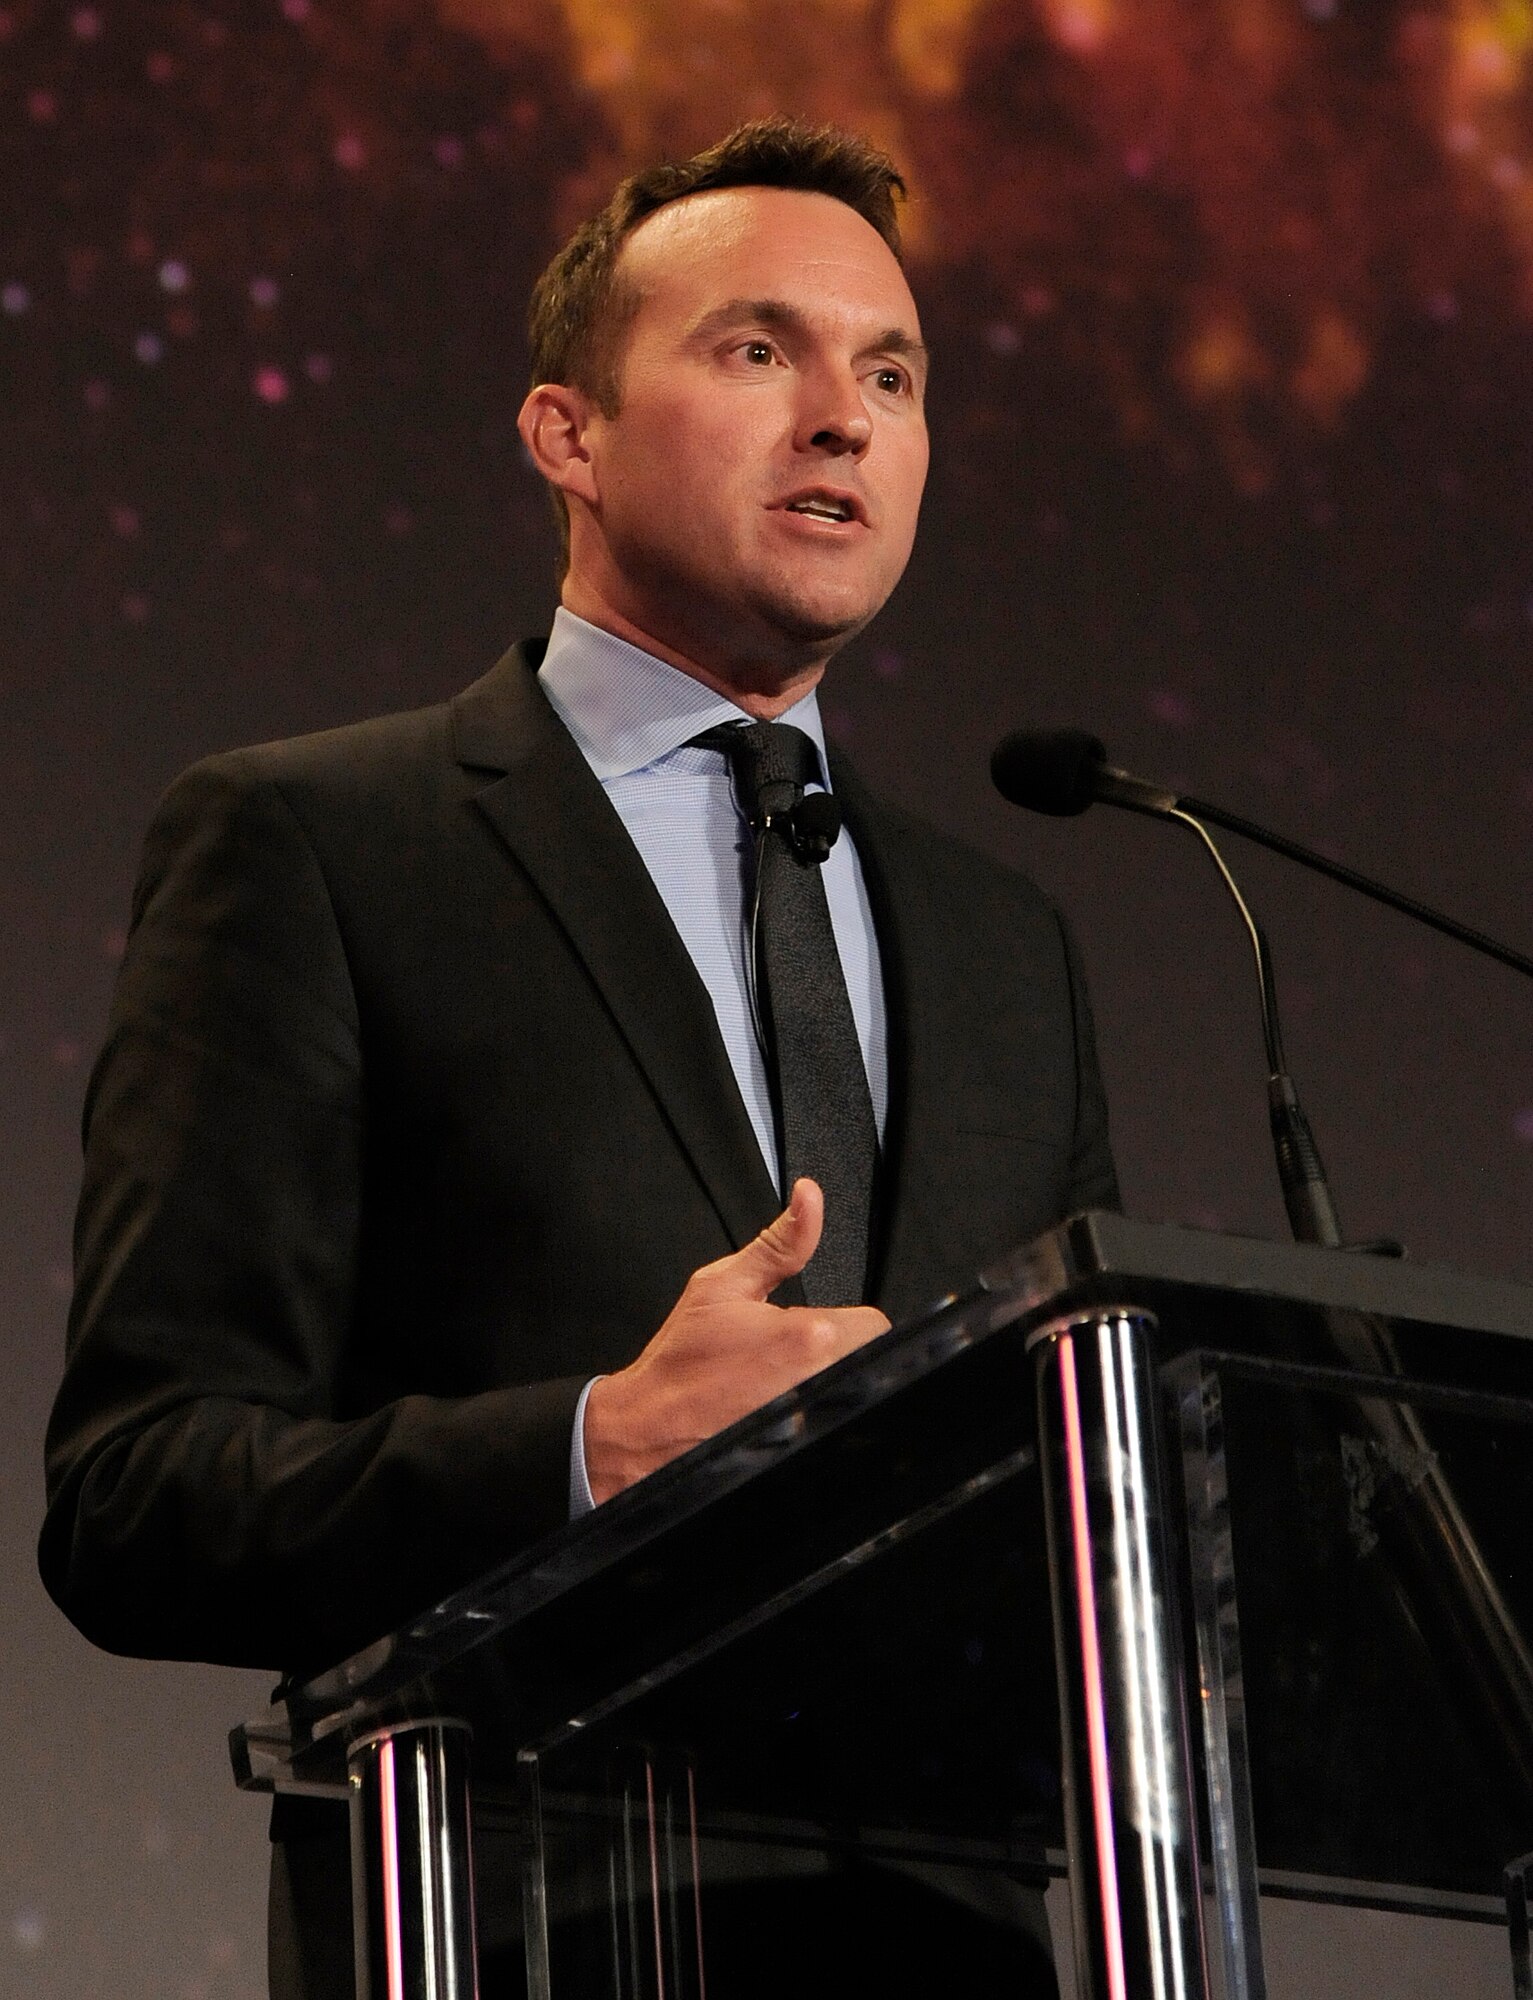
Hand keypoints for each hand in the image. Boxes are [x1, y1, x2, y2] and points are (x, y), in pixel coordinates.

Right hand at [582, 1178, 889, 1504]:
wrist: (649, 1423)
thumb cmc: (682, 1358)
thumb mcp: (723, 1284)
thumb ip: (780, 1242)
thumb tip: (810, 1198)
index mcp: (806, 1337)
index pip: (873, 1322)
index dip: (842, 1318)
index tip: (810, 1323)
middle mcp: (817, 1382)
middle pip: (867, 1358)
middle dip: (836, 1349)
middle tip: (788, 1349)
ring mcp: (811, 1420)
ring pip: (849, 1390)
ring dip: (824, 1380)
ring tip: (775, 1377)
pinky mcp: (801, 1445)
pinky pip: (826, 1421)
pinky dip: (807, 1412)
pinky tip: (771, 1405)